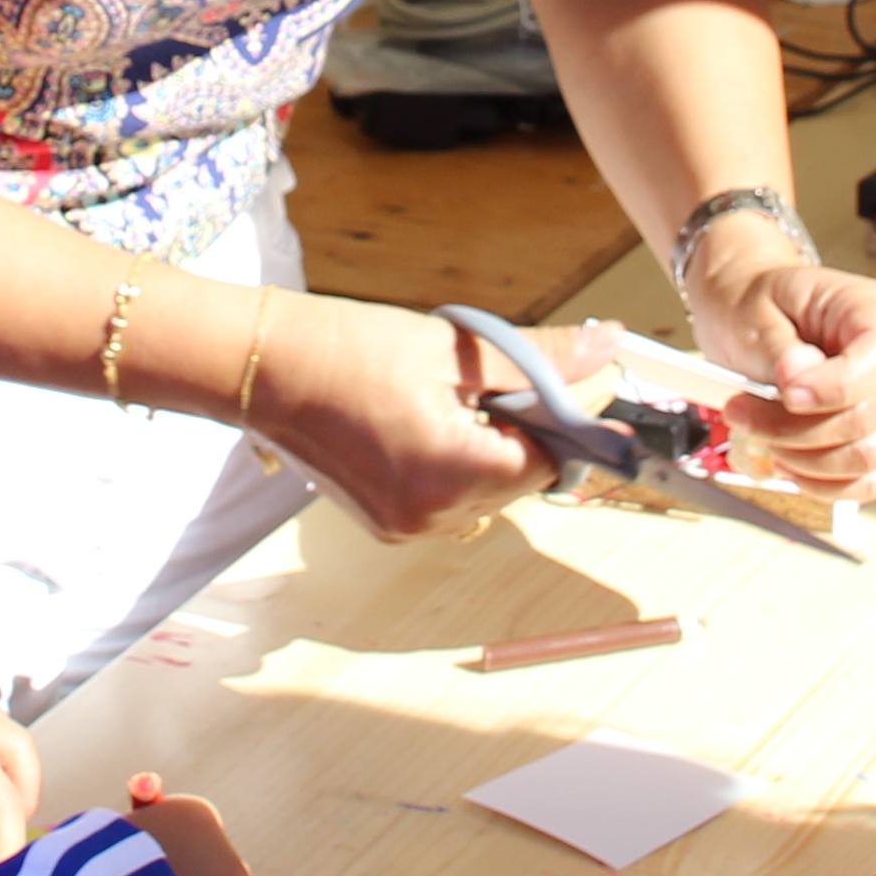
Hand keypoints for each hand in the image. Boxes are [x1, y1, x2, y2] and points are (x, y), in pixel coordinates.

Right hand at [250, 292, 560, 541]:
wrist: (265, 367)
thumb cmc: (349, 348)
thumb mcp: (456, 348)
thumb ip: (542, 360)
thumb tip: (609, 348)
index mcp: (450, 474)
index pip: (549, 461)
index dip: (567, 420)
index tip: (575, 384)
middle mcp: (429, 517)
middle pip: (520, 481)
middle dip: (524, 432)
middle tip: (499, 381)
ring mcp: (403, 527)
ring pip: (487, 492)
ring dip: (491, 449)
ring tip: (452, 398)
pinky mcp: (385, 523)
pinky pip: (450, 500)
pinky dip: (456, 464)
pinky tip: (428, 422)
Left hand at [680, 245, 875, 499]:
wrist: (750, 315)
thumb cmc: (756, 304)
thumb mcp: (753, 312)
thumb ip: (779, 347)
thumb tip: (800, 377)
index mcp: (873, 312)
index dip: (834, 388)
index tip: (786, 393)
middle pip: (869, 419)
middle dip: (795, 428)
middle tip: (741, 411)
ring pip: (869, 458)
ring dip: (803, 459)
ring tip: (759, 434)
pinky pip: (869, 482)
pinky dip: (821, 483)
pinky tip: (785, 461)